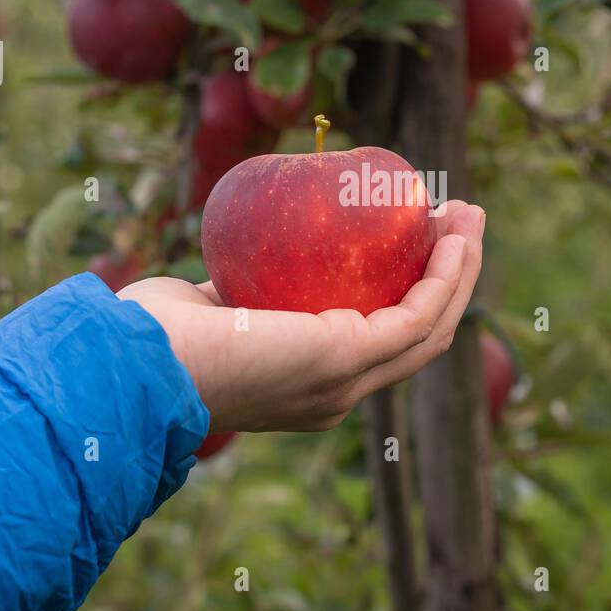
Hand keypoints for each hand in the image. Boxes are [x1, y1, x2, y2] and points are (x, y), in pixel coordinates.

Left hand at [118, 201, 484, 431]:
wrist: (141, 364)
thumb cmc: (156, 336)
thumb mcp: (216, 306)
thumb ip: (242, 288)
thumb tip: (249, 256)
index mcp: (311, 385)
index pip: (379, 342)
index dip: (412, 294)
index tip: (420, 239)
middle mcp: (338, 393)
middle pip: (418, 335)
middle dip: (448, 277)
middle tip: (458, 221)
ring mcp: (347, 382)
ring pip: (431, 327)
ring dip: (459, 270)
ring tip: (469, 218)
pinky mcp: (349, 358)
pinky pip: (418, 314)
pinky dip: (445, 275)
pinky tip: (452, 238)